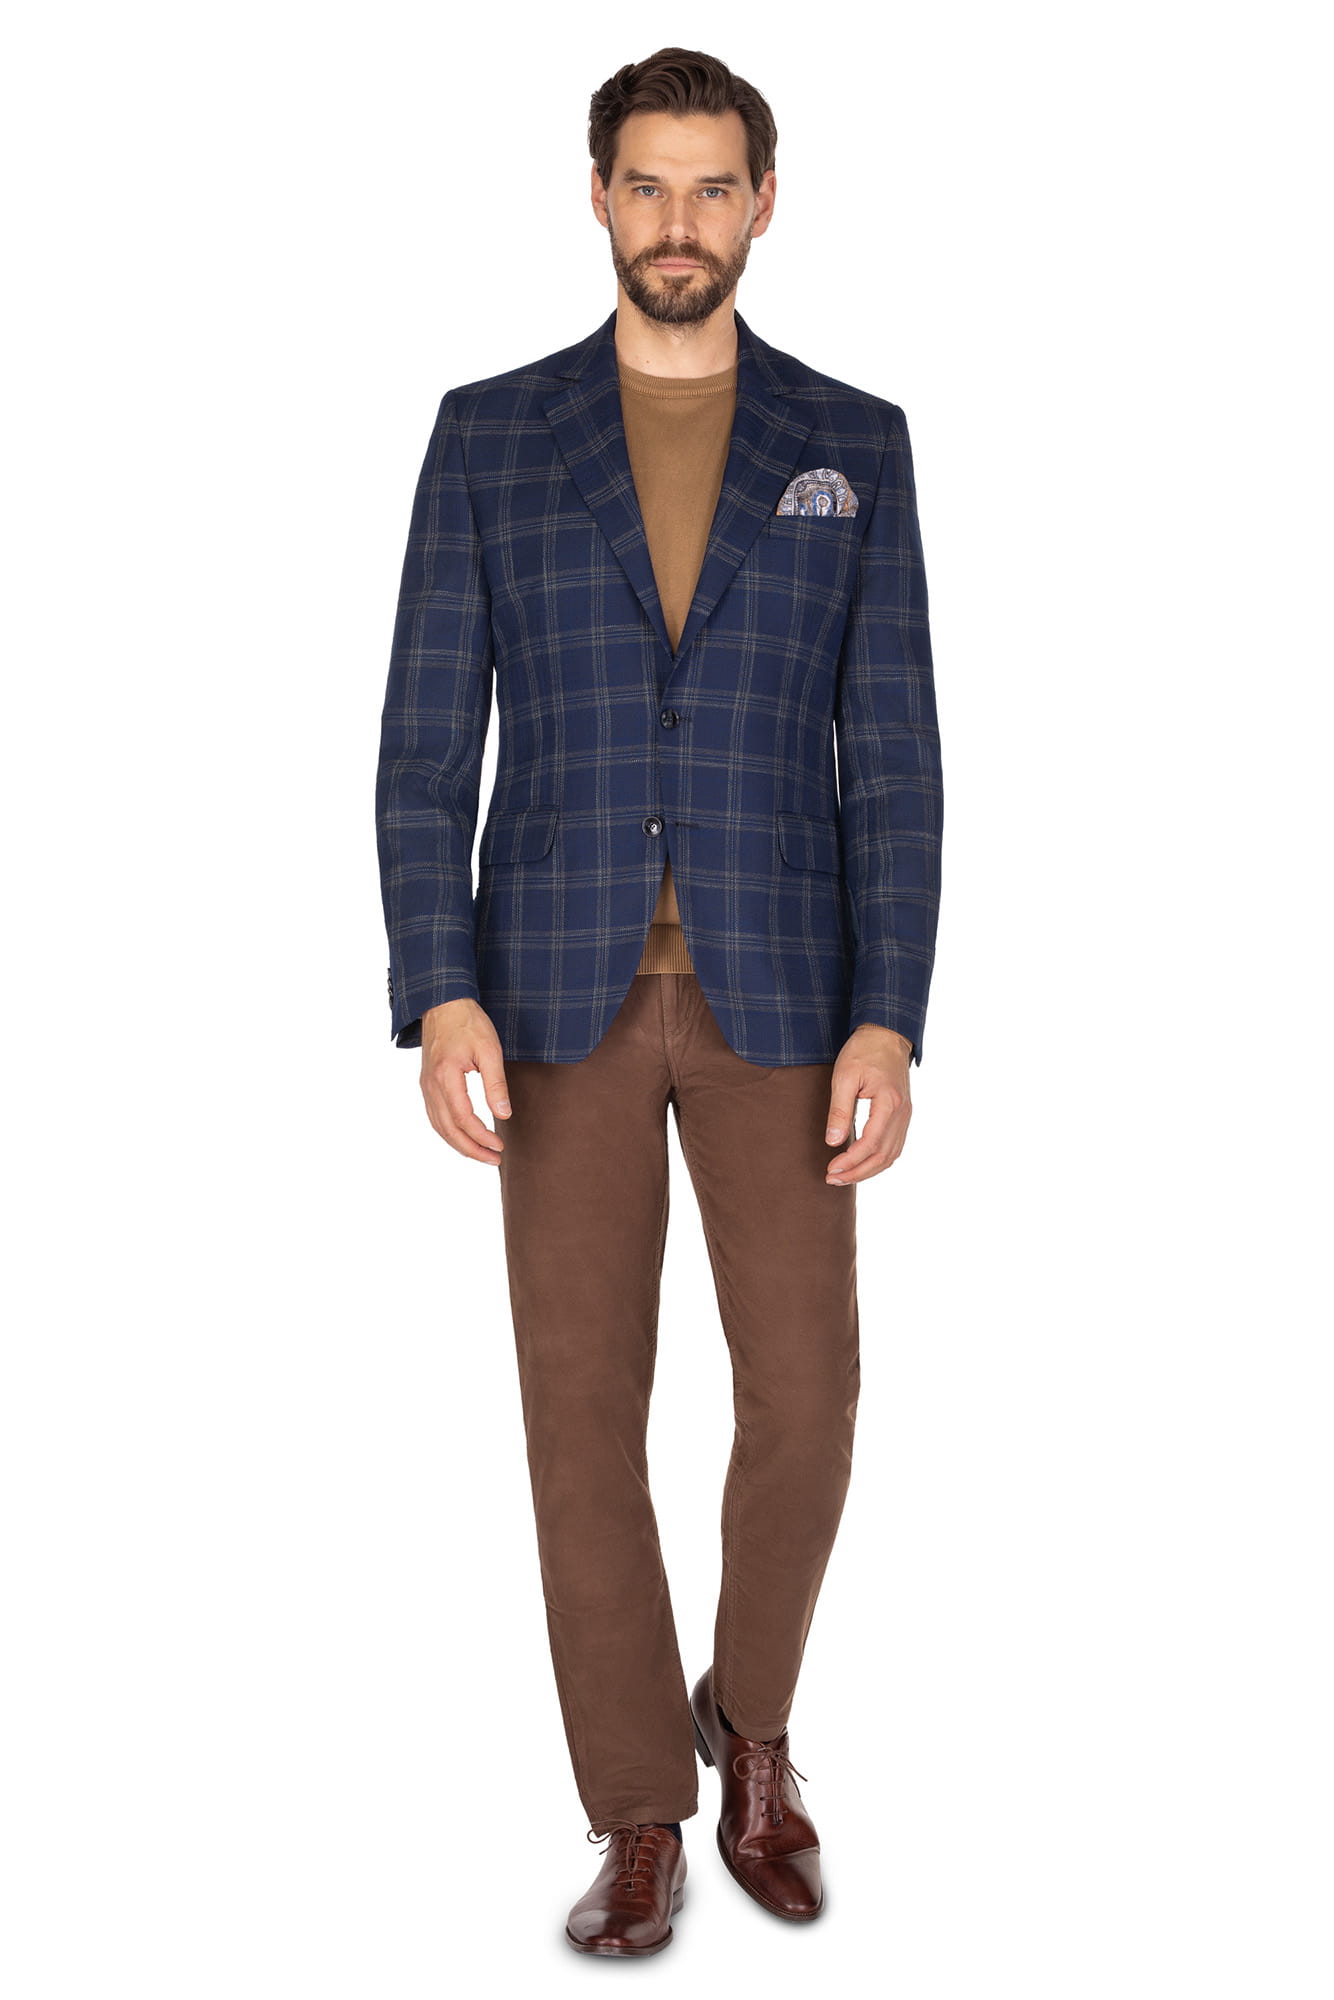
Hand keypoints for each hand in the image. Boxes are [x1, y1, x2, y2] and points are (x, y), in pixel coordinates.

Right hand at [419, 998, 511, 1162]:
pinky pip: (435, 1116)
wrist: (443, 1003)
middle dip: (471, 1149)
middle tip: (494, 1159)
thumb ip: (496, 1084)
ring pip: (439, 1126)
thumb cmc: (469, 1023)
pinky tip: (463, 1137)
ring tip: (482, 1154)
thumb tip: (503, 1114)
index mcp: (446, 1076)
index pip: (463, 1118)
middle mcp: (431, 1085)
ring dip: (459, 1145)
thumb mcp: (490, 1050)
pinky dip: (449, 1132)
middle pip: (448, 1129)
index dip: (481, 1137)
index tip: (499, 1146)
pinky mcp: (427, 1084)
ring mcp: (426, 1085)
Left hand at [823, 1026, 912, 1183]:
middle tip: (832, 1179)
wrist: (886, 1035)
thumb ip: (839, 1110)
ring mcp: (905, 1115)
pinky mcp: (902, 1115)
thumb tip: (833, 1142)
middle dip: (858, 1172)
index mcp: (890, 1103)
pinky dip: (878, 1160)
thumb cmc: (863, 1051)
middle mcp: (903, 1113)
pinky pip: (894, 1146)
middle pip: (884, 1156)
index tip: (831, 1169)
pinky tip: (861, 1163)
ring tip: (843, 1176)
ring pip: (891, 1155)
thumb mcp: (844, 1076)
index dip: (851, 1161)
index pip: (871, 1143)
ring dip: (868, 1170)